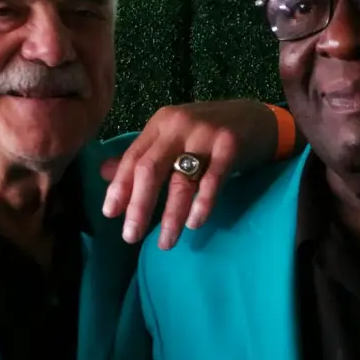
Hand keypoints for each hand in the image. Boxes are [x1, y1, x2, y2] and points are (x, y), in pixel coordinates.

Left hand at [101, 100, 278, 249]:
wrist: (256, 117)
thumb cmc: (207, 134)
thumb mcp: (172, 138)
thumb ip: (141, 155)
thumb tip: (103, 173)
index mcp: (160, 124)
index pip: (133, 157)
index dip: (120, 187)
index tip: (110, 214)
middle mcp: (178, 126)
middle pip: (151, 168)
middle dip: (139, 205)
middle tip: (131, 236)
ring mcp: (205, 134)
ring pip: (181, 179)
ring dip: (171, 215)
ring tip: (165, 242)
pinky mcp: (230, 145)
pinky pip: (212, 180)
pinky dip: (202, 204)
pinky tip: (193, 223)